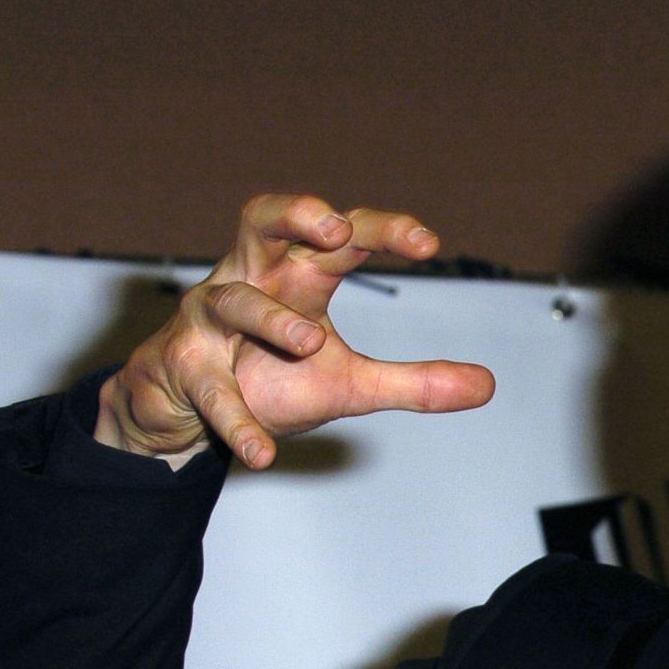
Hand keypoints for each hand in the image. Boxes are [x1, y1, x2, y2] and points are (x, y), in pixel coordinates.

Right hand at [95, 193, 494, 468]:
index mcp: (295, 277)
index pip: (340, 238)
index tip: (429, 243)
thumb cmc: (268, 376)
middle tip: (333, 229)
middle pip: (263, 221)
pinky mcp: (181, 365)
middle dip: (296, 214)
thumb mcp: (350, 383)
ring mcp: (208, 320)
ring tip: (310, 342)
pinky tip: (263, 454)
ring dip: (272, 319)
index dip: (381, 230)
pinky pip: (209, 389)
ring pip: (234, 300)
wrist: (186, 411)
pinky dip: (236, 421)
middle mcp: (250, 281)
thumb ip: (414, 382)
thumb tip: (487, 385)